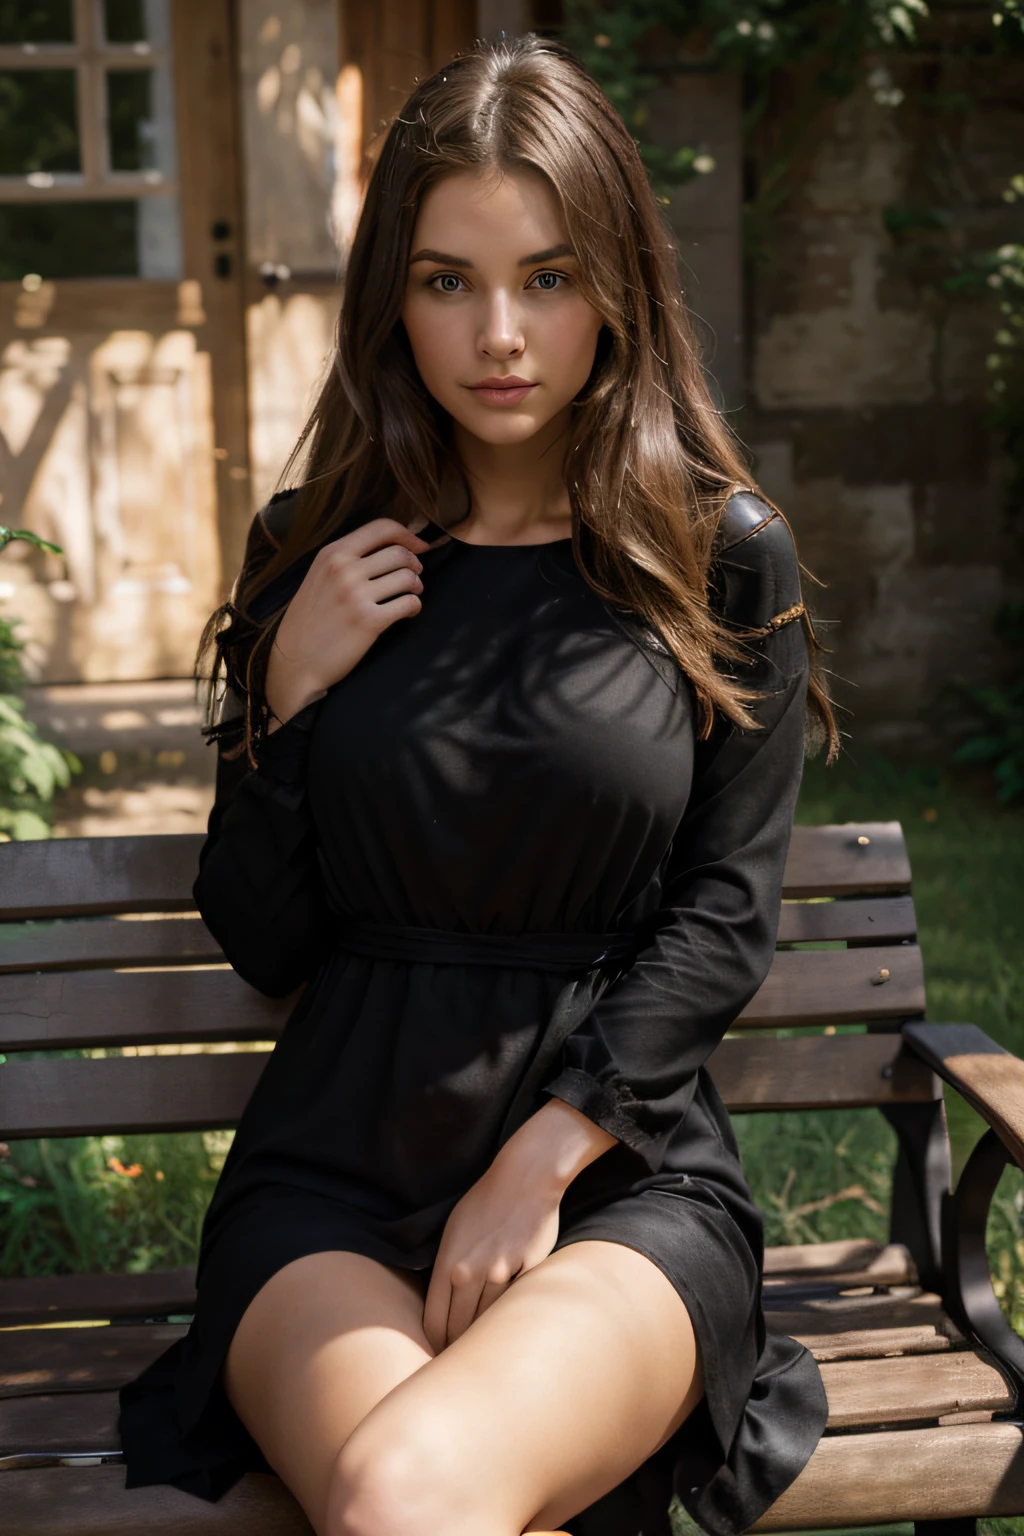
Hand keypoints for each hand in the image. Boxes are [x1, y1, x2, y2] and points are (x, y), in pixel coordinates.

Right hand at [265, 518, 429, 724]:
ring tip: (410, 595)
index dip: (407, 535)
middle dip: (414, 565)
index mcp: (332, 554)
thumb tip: (389, 546)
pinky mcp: (369, 621)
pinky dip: (414, 607)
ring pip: (408, 577)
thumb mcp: (318, 577)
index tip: (419, 546)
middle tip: (414, 577)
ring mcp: (356, 595)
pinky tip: (407, 613)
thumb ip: (347, 560)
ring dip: (416, 586)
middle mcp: (344, 569)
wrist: (295, 662)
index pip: (381, 527)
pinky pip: (409, 604)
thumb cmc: (309, 621)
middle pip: (399, 553)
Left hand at [423, 1100, 616, 1351]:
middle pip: (458, 1328)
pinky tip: (509, 1329)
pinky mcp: (528, 1271)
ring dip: (483, 1337)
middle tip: (457, 1361)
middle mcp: (471, 1272)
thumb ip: (446, 1266)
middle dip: (455, 1347)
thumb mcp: (453, 1229)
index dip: (433, 1343)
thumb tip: (442, 1301)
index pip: (433, 1321)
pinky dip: (510, 1318)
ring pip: (487, 1322)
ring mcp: (502, 1273)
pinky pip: (515, 1305)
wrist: (525, 1178)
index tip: (437, 1352)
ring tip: (482, 1352)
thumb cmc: (485, 1201)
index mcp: (447, 1263)